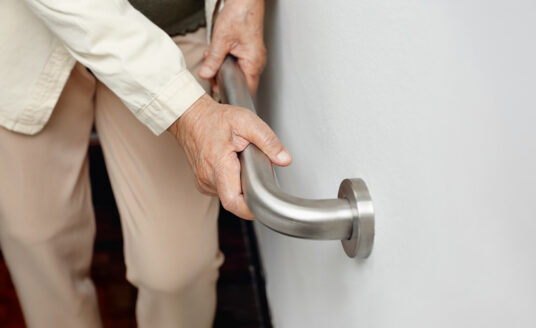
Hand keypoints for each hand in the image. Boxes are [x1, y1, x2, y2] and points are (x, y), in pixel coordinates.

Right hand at [168, 94, 291, 219]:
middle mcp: (208, 178)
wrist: (191, 116)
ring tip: (240, 162)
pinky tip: (232, 165)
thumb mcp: (247, 122)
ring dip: (241, 184)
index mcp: (218, 165)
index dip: (251, 208)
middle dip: (250, 190)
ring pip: (230, 195)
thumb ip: (268, 141)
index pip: (234, 202)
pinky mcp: (203, 183)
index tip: (264, 202)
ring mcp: (204, 182)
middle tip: (253, 169)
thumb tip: (284, 159)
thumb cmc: (215, 119)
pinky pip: (223, 190)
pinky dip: (232, 181)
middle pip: (235, 200)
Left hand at [199, 0, 265, 94]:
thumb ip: (213, 60)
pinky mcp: (249, 51)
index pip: (246, 90)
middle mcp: (256, 62)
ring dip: (223, 68)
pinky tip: (218, 53)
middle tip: (210, 73)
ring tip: (213, 59)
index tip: (218, 90)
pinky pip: (238, 63)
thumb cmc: (241, 15)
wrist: (246, 0)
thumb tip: (205, 74)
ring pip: (237, 72)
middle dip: (223, 78)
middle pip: (240, 82)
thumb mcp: (221, 40)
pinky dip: (227, 60)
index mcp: (254, 63)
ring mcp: (253, 57)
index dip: (231, 92)